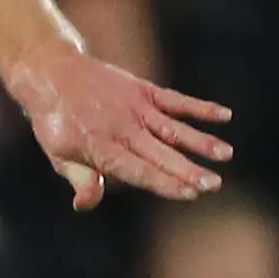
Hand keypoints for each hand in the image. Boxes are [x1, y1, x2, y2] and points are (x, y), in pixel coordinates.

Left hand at [10, 45, 230, 210]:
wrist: (52, 73)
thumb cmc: (56, 123)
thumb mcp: (59, 155)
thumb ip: (80, 180)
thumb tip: (85, 204)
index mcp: (101, 148)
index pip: (137, 170)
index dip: (164, 182)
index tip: (189, 194)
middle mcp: (122, 128)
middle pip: (161, 153)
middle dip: (189, 170)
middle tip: (214, 185)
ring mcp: (136, 108)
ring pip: (174, 128)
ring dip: (201, 141)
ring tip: (226, 154)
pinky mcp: (144, 91)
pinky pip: (176, 100)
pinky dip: (200, 107)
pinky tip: (225, 115)